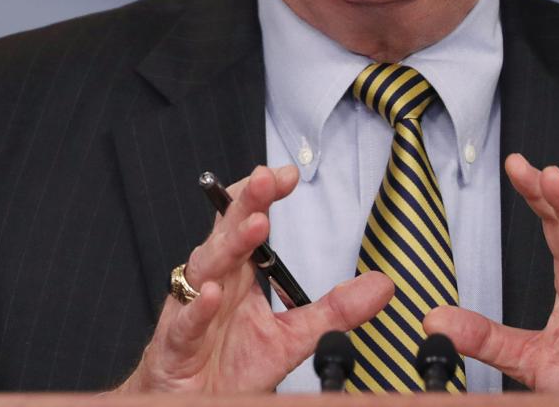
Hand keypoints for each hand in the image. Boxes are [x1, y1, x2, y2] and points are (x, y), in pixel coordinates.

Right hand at [114, 165, 391, 393]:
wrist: (195, 403)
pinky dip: (196, 308)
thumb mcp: (293, 337)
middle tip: (266, 179)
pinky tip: (211, 294)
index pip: (248, 222)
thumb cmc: (231, 365)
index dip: (263, 196)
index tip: (288, 174)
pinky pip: (185, 322)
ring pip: (206, 268)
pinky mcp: (177, 344)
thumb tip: (381, 286)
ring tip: (255, 225)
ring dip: (228, 245)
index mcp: (238, 275)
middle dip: (246, 204)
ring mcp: (190, 309)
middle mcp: (214, 283)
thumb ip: (334, 311)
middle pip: (226, 233)